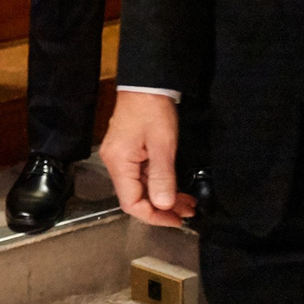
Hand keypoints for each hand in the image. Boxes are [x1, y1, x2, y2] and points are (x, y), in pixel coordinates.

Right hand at [100, 90, 195, 227]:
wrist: (145, 84)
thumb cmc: (153, 111)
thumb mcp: (162, 146)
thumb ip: (162, 177)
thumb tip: (163, 205)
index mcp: (119, 163)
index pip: (131, 203)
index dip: (154, 216)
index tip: (178, 219)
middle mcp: (114, 163)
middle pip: (135, 197)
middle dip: (162, 208)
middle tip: (189, 211)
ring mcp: (120, 157)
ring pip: (139, 188)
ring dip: (163, 197)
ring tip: (188, 202)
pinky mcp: (127, 152)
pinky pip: (141, 176)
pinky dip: (159, 185)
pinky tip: (175, 187)